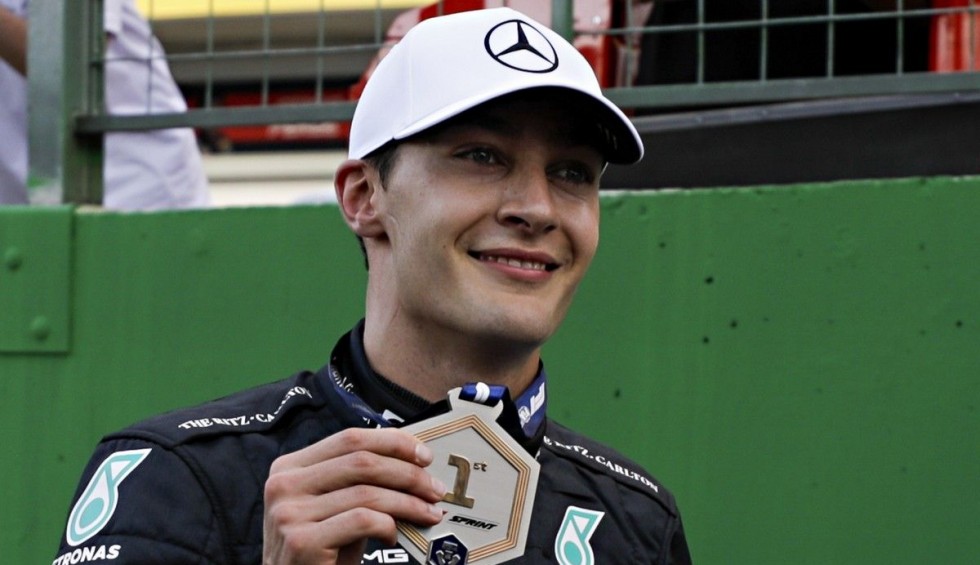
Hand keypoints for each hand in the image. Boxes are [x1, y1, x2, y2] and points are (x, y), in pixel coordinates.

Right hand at [263, 427, 446, 563]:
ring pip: (366, 493)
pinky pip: (362, 521)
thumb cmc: (321, 550)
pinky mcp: (301, 541)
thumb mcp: (335, 507)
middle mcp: (284, 484)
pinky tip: (393, 536)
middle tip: (434, 489)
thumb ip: (359, 481)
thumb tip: (412, 462)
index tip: (423, 455)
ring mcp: (289, 512)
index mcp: (290, 466)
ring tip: (428, 514)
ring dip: (408, 503)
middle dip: (408, 474)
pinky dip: (388, 526)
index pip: (350, 439)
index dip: (393, 443)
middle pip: (361, 461)